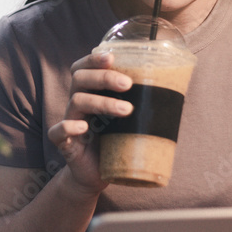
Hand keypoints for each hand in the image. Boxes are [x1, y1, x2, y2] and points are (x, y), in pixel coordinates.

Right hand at [47, 51, 132, 195]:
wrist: (96, 175)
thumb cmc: (114, 142)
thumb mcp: (127, 120)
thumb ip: (139, 104)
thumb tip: (174, 89)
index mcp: (90, 93)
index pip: (84, 68)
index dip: (93, 59)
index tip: (112, 56)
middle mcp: (77, 103)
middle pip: (80, 78)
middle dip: (104, 77)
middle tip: (128, 84)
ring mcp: (70, 121)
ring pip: (77, 101)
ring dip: (102, 102)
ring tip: (126, 110)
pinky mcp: (64, 143)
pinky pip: (57, 131)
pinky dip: (68, 126)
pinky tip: (83, 128)